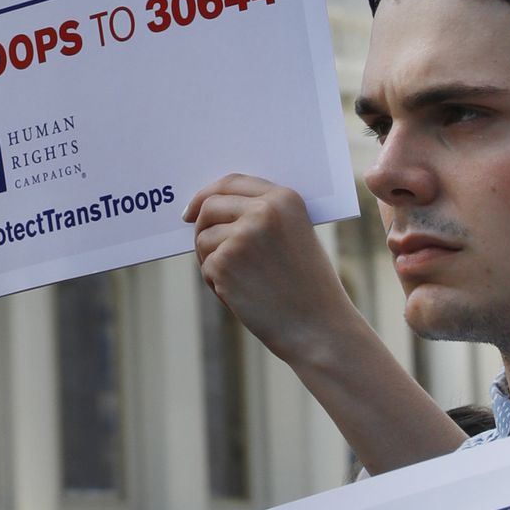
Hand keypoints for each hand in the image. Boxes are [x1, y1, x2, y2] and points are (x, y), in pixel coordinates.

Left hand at [183, 173, 364, 361]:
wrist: (318, 327)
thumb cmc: (306, 286)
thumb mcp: (294, 236)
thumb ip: (261, 216)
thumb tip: (209, 209)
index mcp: (284, 198)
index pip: (232, 182)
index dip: (205, 194)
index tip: (191, 210)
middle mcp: (263, 211)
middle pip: (209, 206)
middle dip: (201, 227)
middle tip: (207, 250)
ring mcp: (242, 235)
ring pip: (204, 239)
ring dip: (212, 261)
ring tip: (242, 282)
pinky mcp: (224, 262)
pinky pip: (206, 265)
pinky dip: (216, 283)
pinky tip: (242, 296)